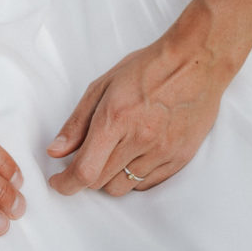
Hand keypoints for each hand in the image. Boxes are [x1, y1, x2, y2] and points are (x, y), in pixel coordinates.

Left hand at [46, 7, 241, 195]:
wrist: (196, 63)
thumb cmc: (147, 69)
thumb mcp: (102, 86)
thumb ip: (76, 123)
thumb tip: (55, 151)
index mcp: (115, 119)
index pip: (85, 171)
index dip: (66, 183)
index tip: (58, 181)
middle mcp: (140, 140)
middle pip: (100, 182)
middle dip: (85, 175)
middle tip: (86, 157)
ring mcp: (163, 152)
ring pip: (123, 187)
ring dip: (109, 177)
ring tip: (112, 154)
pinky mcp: (180, 158)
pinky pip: (147, 185)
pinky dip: (133, 177)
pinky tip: (132, 156)